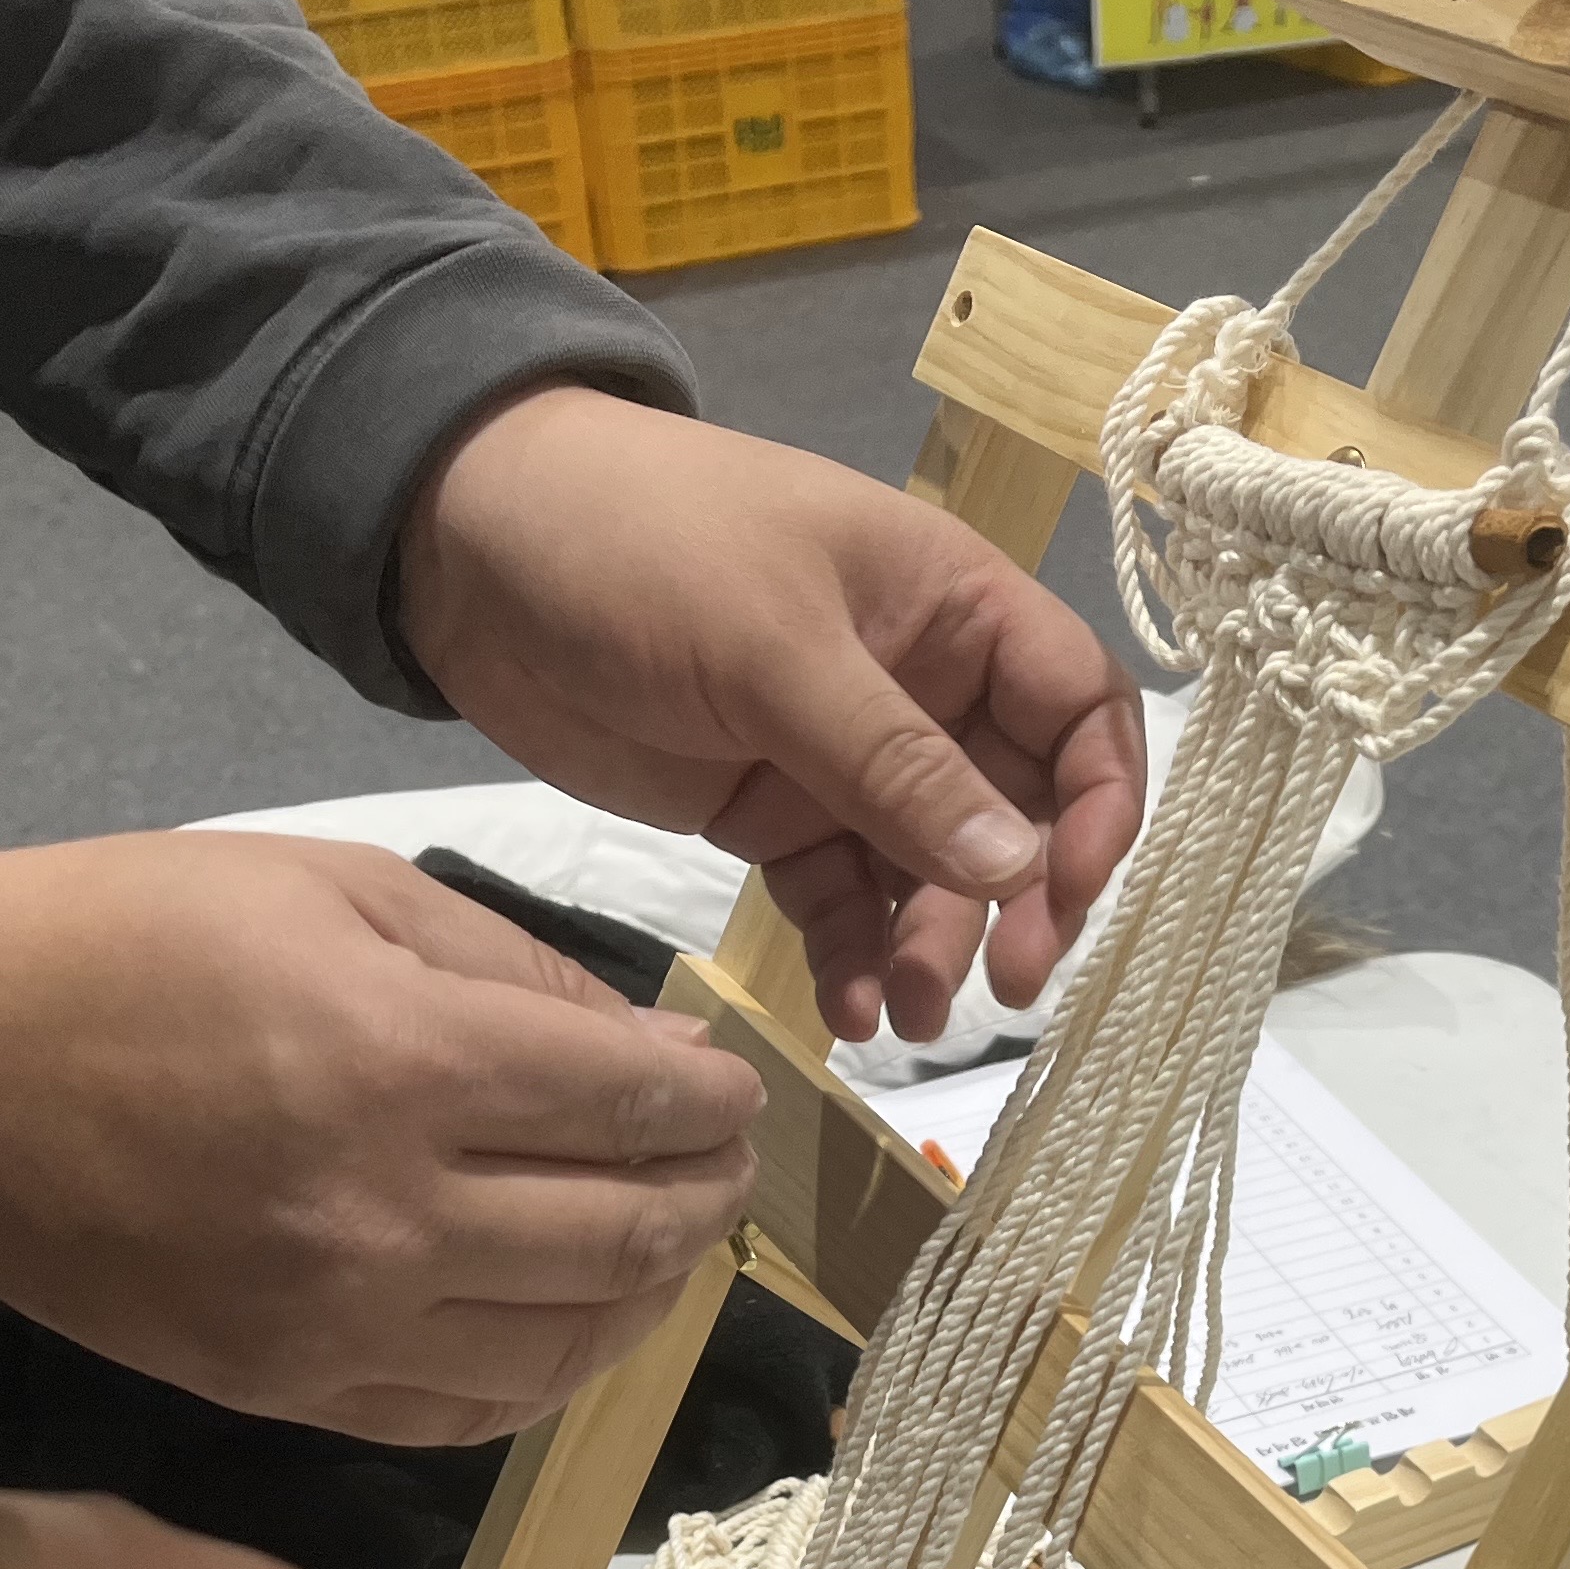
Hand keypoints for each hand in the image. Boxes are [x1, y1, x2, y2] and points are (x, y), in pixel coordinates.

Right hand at [0, 830, 765, 1446]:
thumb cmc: (128, 938)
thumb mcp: (335, 884)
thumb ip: (511, 967)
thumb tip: (647, 1049)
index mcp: (400, 1061)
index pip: (627, 1105)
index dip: (711, 1103)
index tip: (737, 1092)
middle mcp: (384, 1212)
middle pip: (621, 1233)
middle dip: (707, 1196)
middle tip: (729, 1164)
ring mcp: (333, 1322)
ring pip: (565, 1343)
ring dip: (652, 1295)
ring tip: (676, 1244)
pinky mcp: (282, 1390)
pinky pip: (467, 1412)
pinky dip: (550, 1373)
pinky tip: (579, 1325)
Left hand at [394, 385, 1145, 1046]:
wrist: (468, 548)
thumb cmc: (641, 548)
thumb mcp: (776, 649)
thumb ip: (896, 766)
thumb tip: (1018, 867)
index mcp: (952, 607)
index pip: (1079, 707)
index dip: (1101, 801)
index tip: (1074, 888)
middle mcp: (920, 687)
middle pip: (1015, 811)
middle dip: (1020, 902)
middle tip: (1005, 988)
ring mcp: (842, 758)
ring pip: (929, 874)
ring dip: (934, 948)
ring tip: (911, 1020)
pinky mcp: (770, 815)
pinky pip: (841, 901)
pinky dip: (853, 957)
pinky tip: (848, 1012)